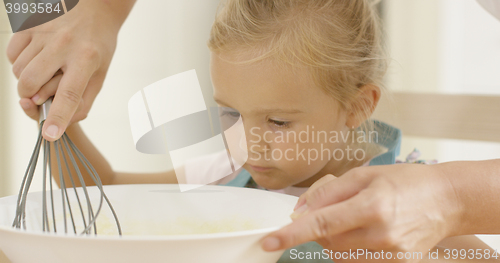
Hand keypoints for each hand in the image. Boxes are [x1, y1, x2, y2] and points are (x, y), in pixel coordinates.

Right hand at [6, 0, 130, 140]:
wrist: (95, 8)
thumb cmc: (99, 46)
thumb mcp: (101, 73)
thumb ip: (83, 100)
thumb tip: (61, 122)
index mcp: (87, 58)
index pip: (69, 93)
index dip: (58, 116)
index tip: (49, 134)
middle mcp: (63, 44)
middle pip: (31, 83)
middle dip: (31, 98)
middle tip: (40, 97)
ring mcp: (43, 33)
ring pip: (19, 72)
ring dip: (27, 81)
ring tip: (45, 73)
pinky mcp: (29, 26)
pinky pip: (12, 56)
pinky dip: (19, 65)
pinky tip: (37, 60)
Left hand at [261, 164, 463, 261]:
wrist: (447, 200)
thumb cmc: (406, 181)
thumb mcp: (365, 175)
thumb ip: (329, 192)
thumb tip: (300, 210)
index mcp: (372, 206)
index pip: (321, 224)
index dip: (291, 234)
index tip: (269, 242)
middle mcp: (381, 235)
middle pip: (328, 241)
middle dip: (319, 228)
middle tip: (337, 209)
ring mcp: (391, 255)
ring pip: (340, 254)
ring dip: (335, 239)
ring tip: (356, 218)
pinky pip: (359, 262)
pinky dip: (352, 248)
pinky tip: (367, 231)